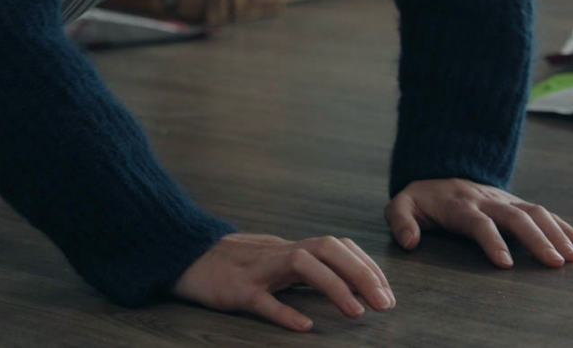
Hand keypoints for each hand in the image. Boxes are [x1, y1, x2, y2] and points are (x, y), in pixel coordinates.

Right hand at [171, 231, 395, 332]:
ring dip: (333, 286)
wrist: (184, 255)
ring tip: (357, 313)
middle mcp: (278, 253)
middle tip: (385, 303)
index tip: (388, 291)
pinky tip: (304, 326)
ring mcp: (257, 269)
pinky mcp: (235, 290)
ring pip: (300, 265)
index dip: (365, 265)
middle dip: (361, 272)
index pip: (336, 245)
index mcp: (289, 248)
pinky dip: (284, 311)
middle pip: (327, 248)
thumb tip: (341, 284)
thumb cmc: (232, 265)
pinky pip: (261, 299)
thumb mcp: (272, 263)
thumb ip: (302, 271)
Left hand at [385, 178, 572, 267]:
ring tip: (572, 255)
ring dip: (555, 232)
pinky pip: (543, 211)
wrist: (439, 168)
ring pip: (534, 211)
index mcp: (460, 205)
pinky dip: (563, 225)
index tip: (506, 264)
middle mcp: (487, 200)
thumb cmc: (422, 197)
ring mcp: (504, 199)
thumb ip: (400, 219)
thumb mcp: (402, 204)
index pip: (478, 222)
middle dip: (536, 239)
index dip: (492, 241)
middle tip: (555, 262)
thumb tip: (409, 242)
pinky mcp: (516, 202)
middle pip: (515, 216)